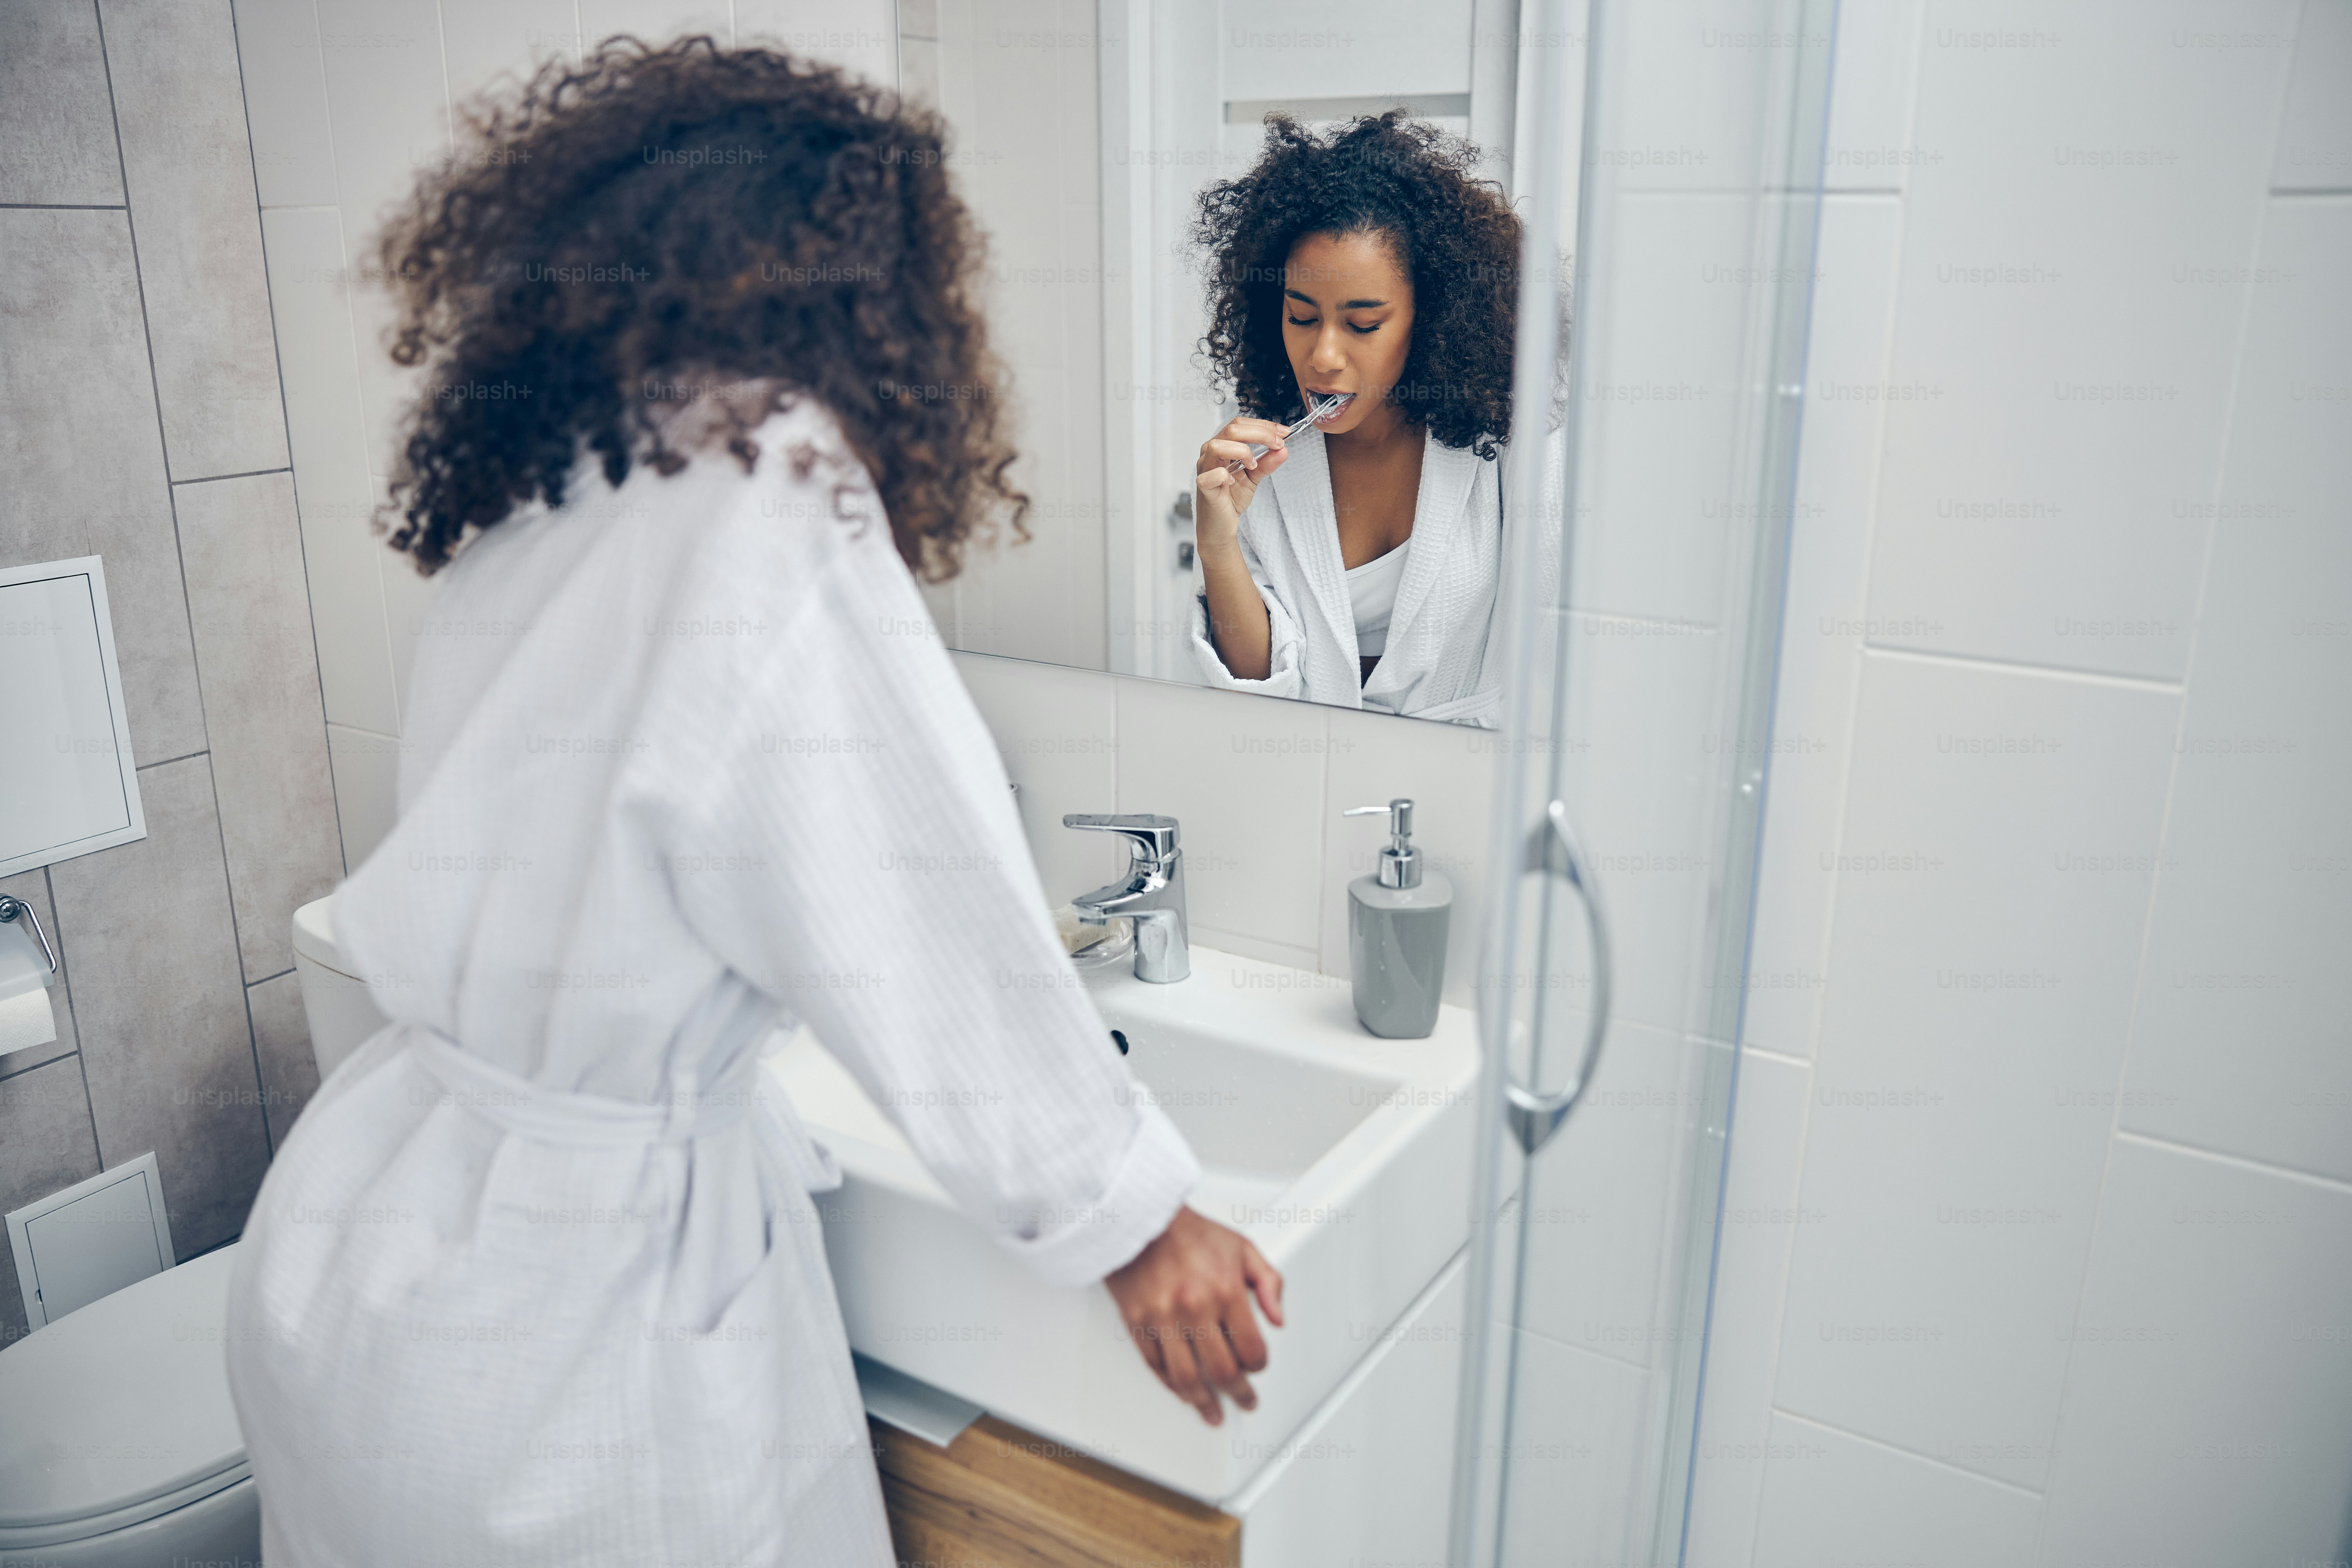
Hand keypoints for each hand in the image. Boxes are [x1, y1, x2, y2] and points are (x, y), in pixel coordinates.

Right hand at [1104, 1206, 1284, 1425]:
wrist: (1140, 1217)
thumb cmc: (1189, 1232)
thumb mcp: (1242, 1247)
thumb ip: (1268, 1282)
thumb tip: (1278, 1318)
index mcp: (1225, 1289)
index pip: (1251, 1348)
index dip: (1259, 1365)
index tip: (1258, 1367)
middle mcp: (1194, 1307)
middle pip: (1222, 1371)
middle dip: (1238, 1393)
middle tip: (1244, 1401)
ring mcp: (1163, 1317)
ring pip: (1186, 1378)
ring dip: (1203, 1402)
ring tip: (1212, 1412)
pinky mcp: (1136, 1321)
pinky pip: (1155, 1365)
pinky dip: (1170, 1384)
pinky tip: (1182, 1392)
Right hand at [1193, 417, 1293, 546]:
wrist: (1221, 525)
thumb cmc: (1231, 498)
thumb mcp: (1254, 476)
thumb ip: (1267, 462)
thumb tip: (1283, 449)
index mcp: (1222, 446)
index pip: (1240, 424)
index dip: (1264, 426)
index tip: (1284, 433)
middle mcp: (1210, 453)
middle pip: (1232, 429)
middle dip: (1260, 434)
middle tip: (1277, 445)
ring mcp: (1205, 468)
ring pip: (1217, 446)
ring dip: (1242, 451)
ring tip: (1253, 465)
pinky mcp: (1203, 486)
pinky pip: (1212, 475)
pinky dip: (1226, 475)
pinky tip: (1233, 481)